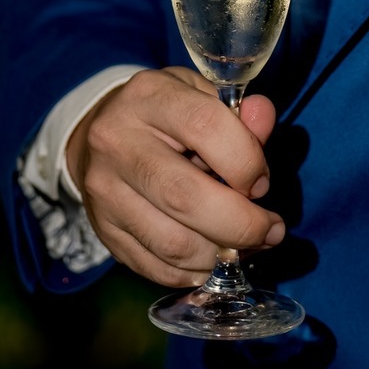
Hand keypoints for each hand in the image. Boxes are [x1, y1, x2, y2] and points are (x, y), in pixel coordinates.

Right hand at [64, 67, 284, 285]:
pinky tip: (213, 259)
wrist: (99, 136)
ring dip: (220, 254)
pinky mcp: (103, 230)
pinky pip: (154, 265)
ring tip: (246, 246)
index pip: (205, 126)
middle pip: (185, 197)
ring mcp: (104, 191)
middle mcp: (118, 143)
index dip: (246, 160)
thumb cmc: (166, 114)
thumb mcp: (201, 96)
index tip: (262, 183)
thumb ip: (238, 113)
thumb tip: (264, 118)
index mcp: (149, 96)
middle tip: (270, 231)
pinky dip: (193, 271)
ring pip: (171, 242)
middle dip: (241, 224)